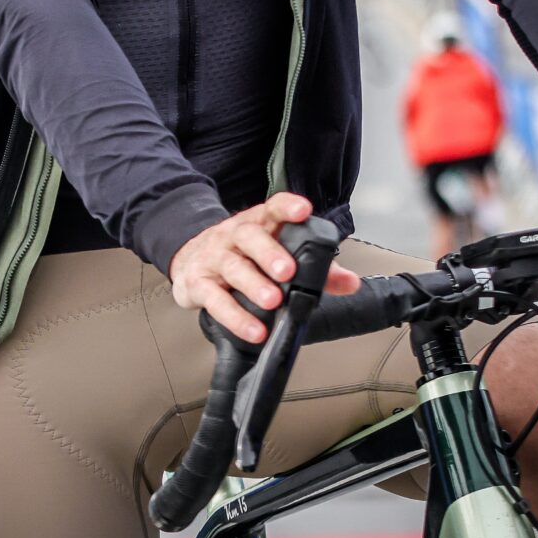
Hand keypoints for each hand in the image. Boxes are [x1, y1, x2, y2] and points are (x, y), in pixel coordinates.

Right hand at [167, 193, 360, 343]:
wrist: (188, 259)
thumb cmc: (241, 256)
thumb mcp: (275, 254)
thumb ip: (316, 269)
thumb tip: (350, 282)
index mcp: (257, 224)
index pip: (272, 208)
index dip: (287, 207)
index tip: (303, 211)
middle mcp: (233, 236)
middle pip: (249, 237)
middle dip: (269, 253)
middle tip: (287, 271)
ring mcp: (213, 258)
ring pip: (232, 267)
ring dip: (253, 285)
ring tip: (272, 301)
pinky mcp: (198, 284)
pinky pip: (215, 300)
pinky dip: (235, 317)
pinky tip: (253, 329)